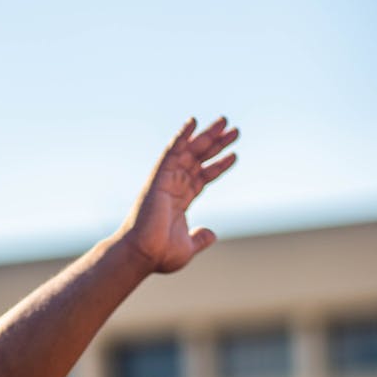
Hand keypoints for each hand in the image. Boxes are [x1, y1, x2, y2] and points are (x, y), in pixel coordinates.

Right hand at [121, 117, 238, 272]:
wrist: (143, 253)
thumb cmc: (159, 254)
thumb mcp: (188, 247)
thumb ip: (199, 239)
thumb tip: (212, 234)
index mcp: (181, 201)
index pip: (203, 177)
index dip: (218, 165)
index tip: (234, 155)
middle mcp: (174, 187)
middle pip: (199, 159)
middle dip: (216, 145)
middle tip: (234, 130)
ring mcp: (167, 180)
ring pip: (190, 152)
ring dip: (207, 136)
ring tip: (225, 121)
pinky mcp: (159, 177)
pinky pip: (171, 152)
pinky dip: (182, 137)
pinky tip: (193, 122)